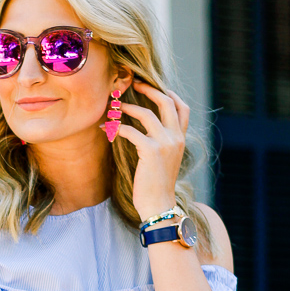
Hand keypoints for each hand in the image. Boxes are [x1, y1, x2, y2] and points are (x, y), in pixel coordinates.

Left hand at [106, 81, 189, 223]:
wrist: (159, 205)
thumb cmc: (157, 186)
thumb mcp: (165, 161)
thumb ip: (161, 143)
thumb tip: (146, 131)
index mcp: (181, 139)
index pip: (182, 108)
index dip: (170, 93)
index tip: (154, 87)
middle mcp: (176, 138)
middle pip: (167, 102)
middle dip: (149, 90)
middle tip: (135, 85)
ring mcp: (165, 144)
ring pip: (147, 114)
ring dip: (128, 108)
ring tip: (116, 108)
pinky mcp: (151, 151)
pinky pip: (131, 131)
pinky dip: (117, 128)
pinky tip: (107, 130)